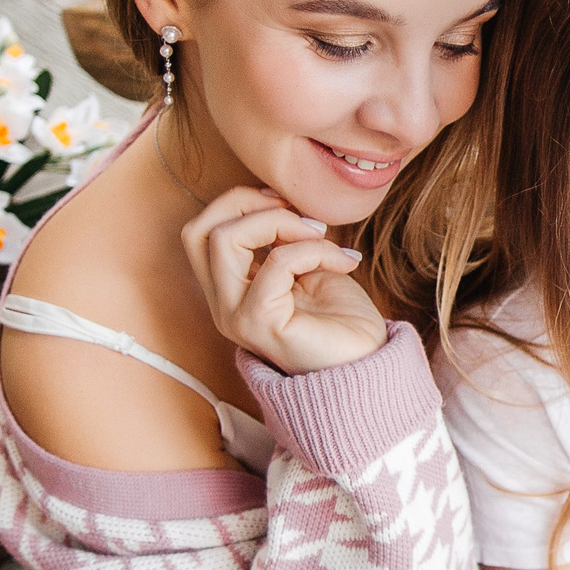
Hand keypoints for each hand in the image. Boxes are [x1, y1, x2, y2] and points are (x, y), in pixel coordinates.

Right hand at [179, 187, 385, 373]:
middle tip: (295, 212)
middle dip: (245, 203)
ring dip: (280, 223)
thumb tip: (277, 204)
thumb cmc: (343, 320)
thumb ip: (283, 238)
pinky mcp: (259, 324)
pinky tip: (344, 261)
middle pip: (199, 231)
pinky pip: (277, 262)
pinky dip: (314, 249)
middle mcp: (224, 305)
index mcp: (231, 290)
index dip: (240, 203)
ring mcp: (236, 317)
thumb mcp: (308, 264)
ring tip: (321, 235)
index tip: (289, 204)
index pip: (202, 232)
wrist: (370, 366)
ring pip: (223, 239)